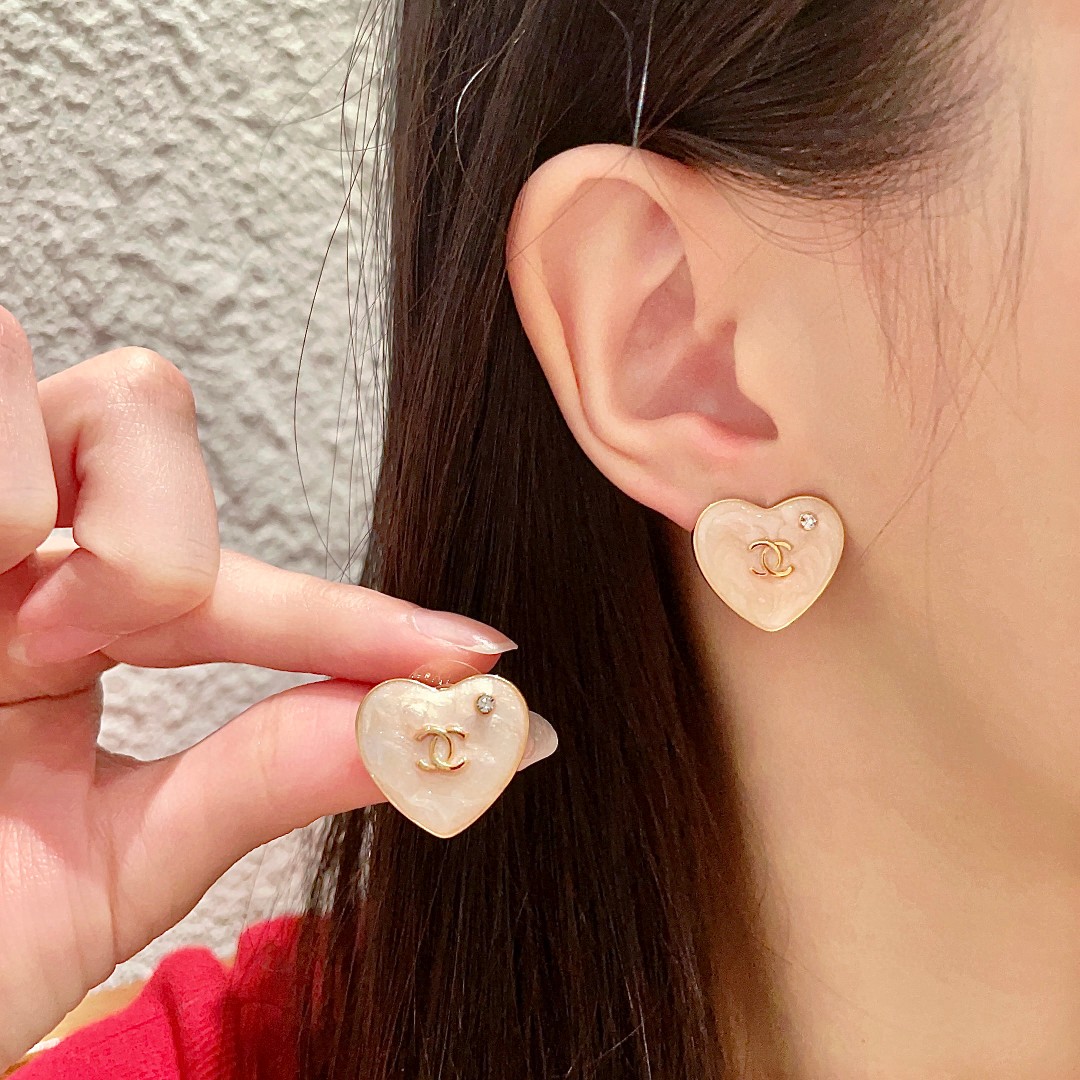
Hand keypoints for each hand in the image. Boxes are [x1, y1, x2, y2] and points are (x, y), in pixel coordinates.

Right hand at [0, 306, 523, 1064]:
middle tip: (67, 644)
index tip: (478, 660)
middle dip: (155, 545)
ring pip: (97, 391)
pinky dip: (6, 499)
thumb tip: (434, 736)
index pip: (239, 584)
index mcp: (58, 619)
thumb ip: (266, 776)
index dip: (360, 621)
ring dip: (80, 531)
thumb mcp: (111, 859)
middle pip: (151, 399)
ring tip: (5, 632)